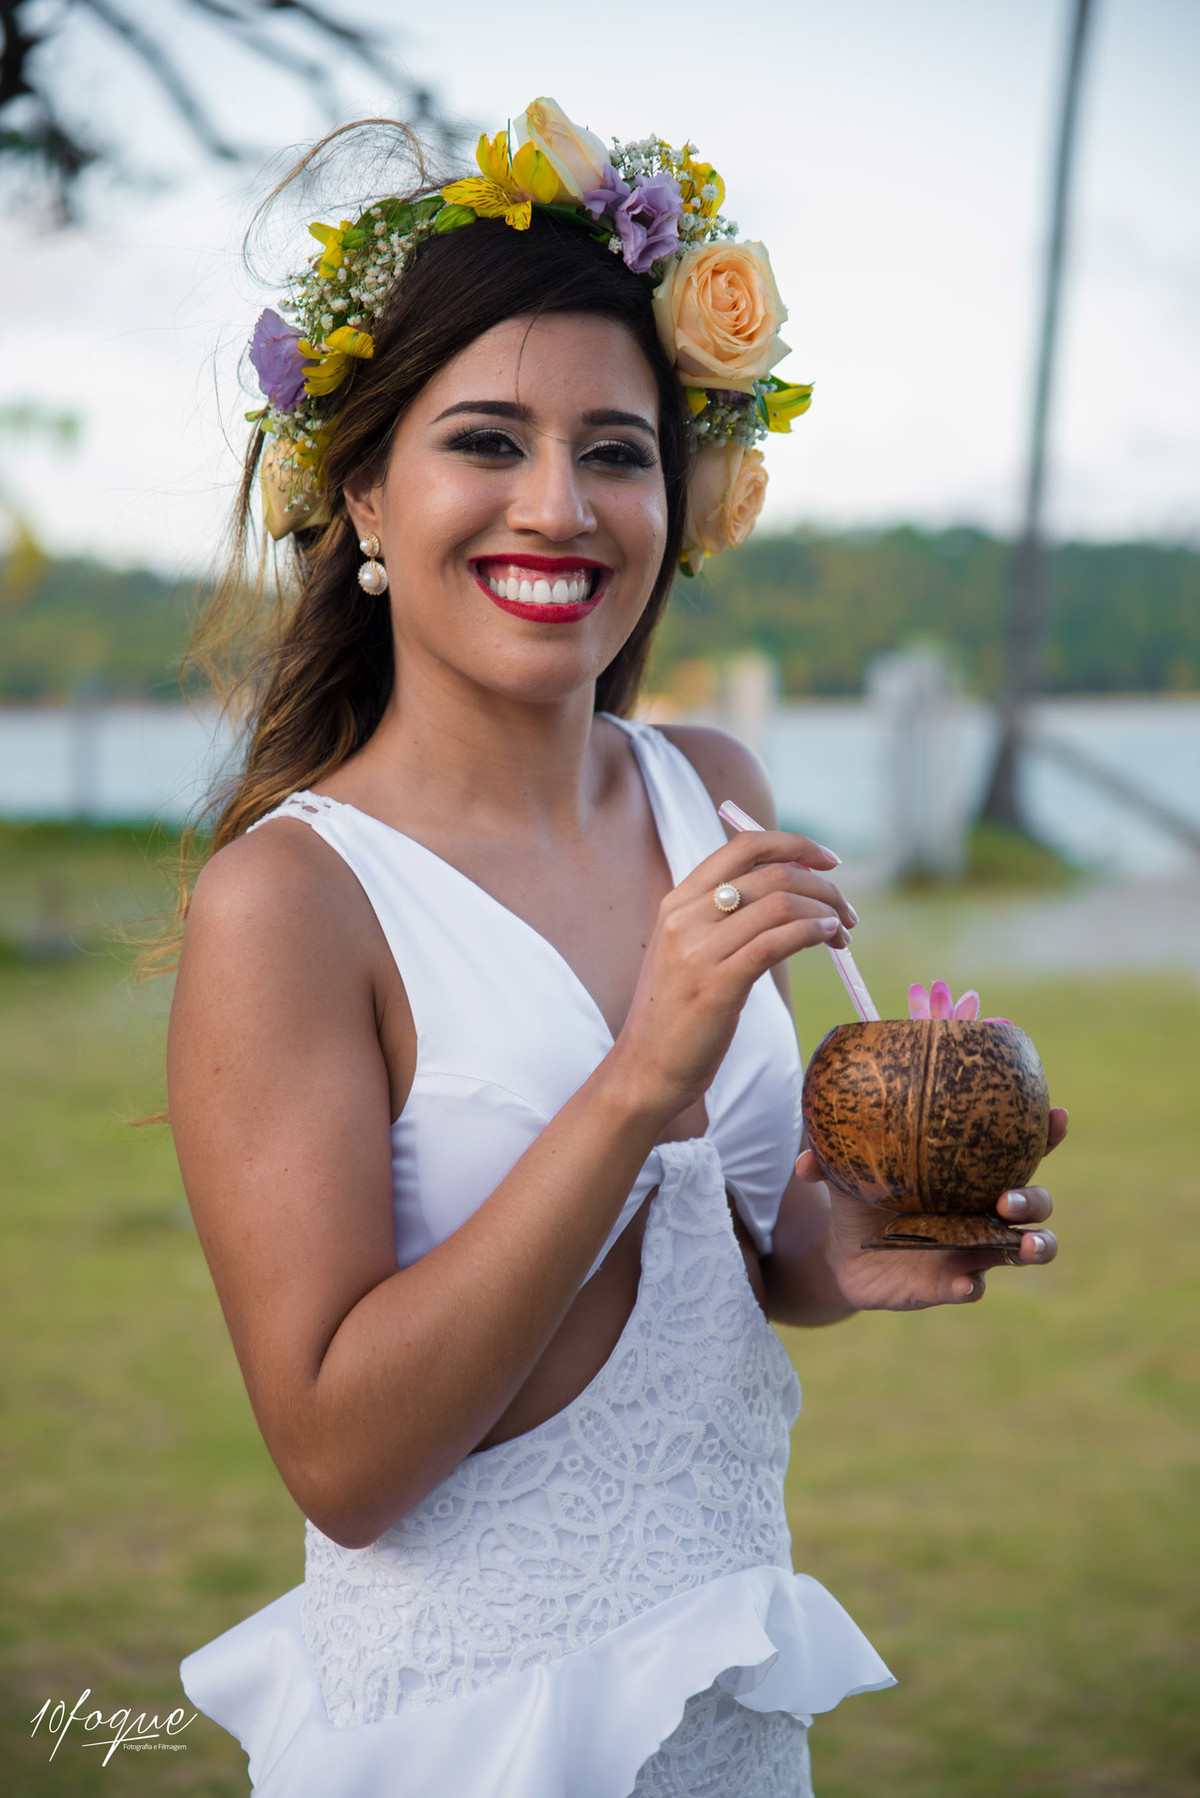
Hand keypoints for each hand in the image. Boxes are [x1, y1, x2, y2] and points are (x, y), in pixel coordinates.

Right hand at [613, 830, 855, 1119]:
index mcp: (678, 900)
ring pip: (781, 904)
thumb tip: (788, 895)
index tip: (827, 860)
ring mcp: (698, 949)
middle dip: (823, 886)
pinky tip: (829, 939)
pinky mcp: (717, 984)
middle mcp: (685, 915)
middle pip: (773, 873)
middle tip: (848, 911)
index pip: (744, 845)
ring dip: (826, 912)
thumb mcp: (688, 951)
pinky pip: (777, 941)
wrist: (644, 1068)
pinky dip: (813, 933)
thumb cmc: (676, 1014)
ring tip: (844, 934)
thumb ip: (723, 919)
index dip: (794, 844)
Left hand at [798, 1106, 1067, 1310]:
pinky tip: (963, 1283)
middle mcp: (980, 1210)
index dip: (1044, 1133)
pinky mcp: (950, 1283)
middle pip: (1034, 1204)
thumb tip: (805, 1162)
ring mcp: (972, 1250)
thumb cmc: (860, 1197)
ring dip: (1034, 1247)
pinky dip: (971, 1285)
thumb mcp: (846, 1171)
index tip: (1057, 1116)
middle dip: (1033, 1199)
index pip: (1018, 1148)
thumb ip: (828, 1156)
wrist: (839, 1255)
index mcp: (967, 1172)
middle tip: (1007, 1197)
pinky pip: (973, 1286)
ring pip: (1025, 1249)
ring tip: (1025, 1245)